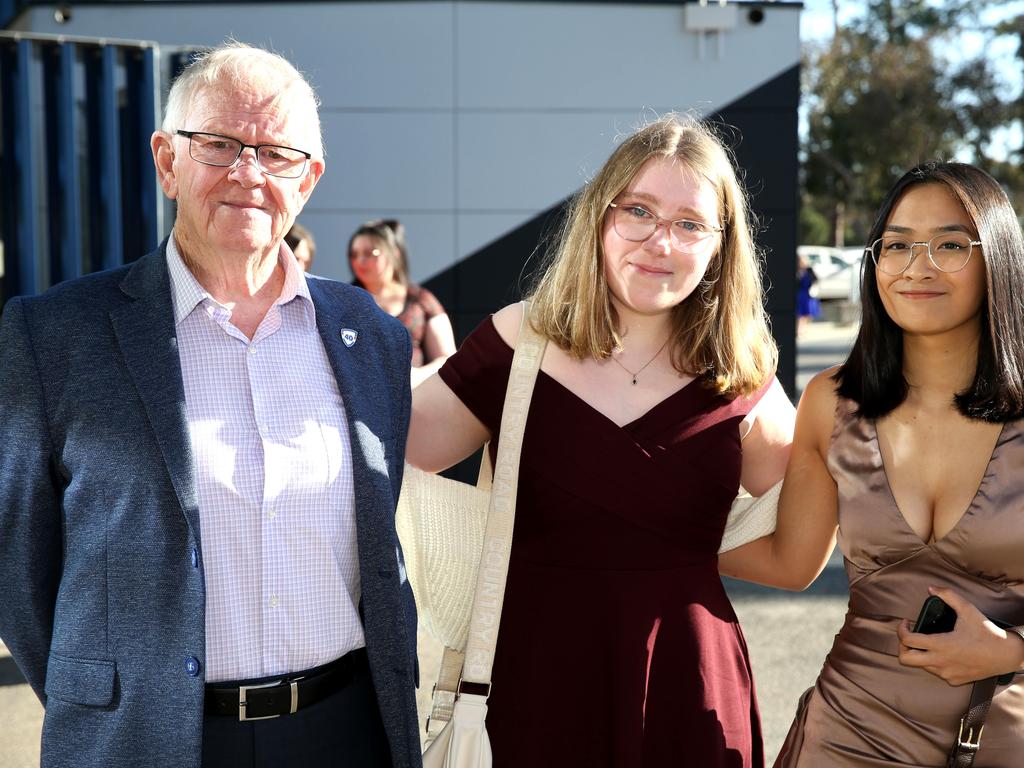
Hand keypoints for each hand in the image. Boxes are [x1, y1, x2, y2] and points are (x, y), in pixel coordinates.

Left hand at [896, 587, 1023, 685]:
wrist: (1007, 655)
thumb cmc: (987, 632)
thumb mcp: (968, 609)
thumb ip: (948, 595)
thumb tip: (931, 588)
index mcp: (941, 645)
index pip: (907, 640)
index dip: (901, 630)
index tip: (906, 623)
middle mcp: (941, 662)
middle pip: (905, 659)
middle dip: (902, 646)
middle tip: (910, 636)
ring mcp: (947, 674)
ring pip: (921, 665)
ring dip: (919, 654)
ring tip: (928, 642)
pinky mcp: (954, 680)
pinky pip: (936, 672)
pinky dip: (933, 663)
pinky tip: (943, 653)